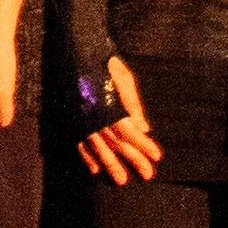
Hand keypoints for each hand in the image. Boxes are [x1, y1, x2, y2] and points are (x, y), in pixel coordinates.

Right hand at [80, 58, 164, 184]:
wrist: (74, 47)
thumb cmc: (104, 61)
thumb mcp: (124, 78)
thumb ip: (133, 104)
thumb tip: (145, 129)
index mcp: (109, 103)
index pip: (130, 130)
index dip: (144, 145)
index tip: (157, 156)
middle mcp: (94, 114)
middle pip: (116, 142)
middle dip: (132, 159)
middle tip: (147, 175)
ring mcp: (80, 118)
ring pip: (97, 147)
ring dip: (110, 164)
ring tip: (120, 180)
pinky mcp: (69, 118)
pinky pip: (77, 142)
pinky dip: (86, 156)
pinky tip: (94, 169)